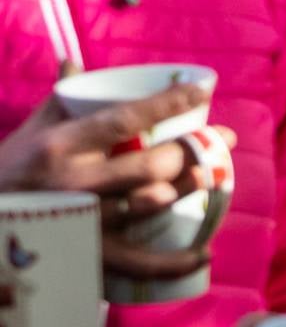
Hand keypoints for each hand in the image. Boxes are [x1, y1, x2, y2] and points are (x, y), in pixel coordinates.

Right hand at [0, 90, 224, 278]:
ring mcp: (80, 222)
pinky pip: (135, 263)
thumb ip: (60, 99)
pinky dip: (172, 263)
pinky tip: (203, 253)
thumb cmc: (7, 170)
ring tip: (215, 176)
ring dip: (188, 190)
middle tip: (223, 139)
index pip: (124, 119)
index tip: (204, 91)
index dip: (168, 103)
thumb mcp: (30, 132)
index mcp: (60, 146)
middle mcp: (72, 184)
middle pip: (147, 165)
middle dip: (192, 150)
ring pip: (147, 205)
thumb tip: (74, 62)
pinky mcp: (85, 255)